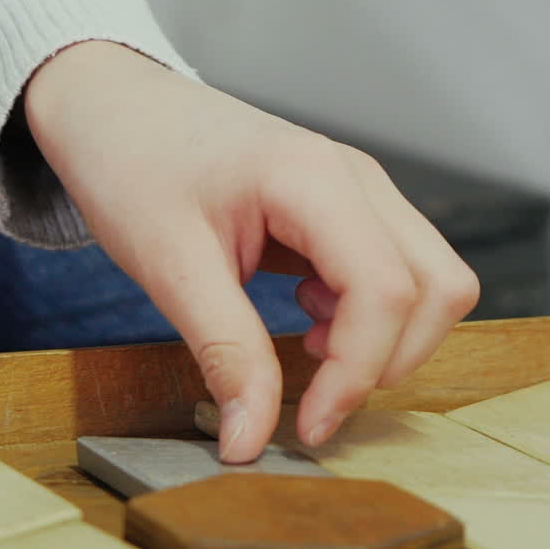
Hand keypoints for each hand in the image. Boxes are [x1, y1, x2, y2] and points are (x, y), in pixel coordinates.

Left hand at [23, 41, 479, 461]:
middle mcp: (354, 176)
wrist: (113, 107)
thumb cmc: (132, 165)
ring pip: (429, 281)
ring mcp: (357, 187)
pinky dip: (367, 314)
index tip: (306, 429)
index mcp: (312, 178)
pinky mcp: (346, 204)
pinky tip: (306, 315)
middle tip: (311, 402)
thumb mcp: (168, 266)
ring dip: (384, 338)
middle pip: (435, 288)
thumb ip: (224, 351)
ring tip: (306, 348)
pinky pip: (396, 270)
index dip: (357, 375)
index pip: (384, 291)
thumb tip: (250, 441)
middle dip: (386, 362)